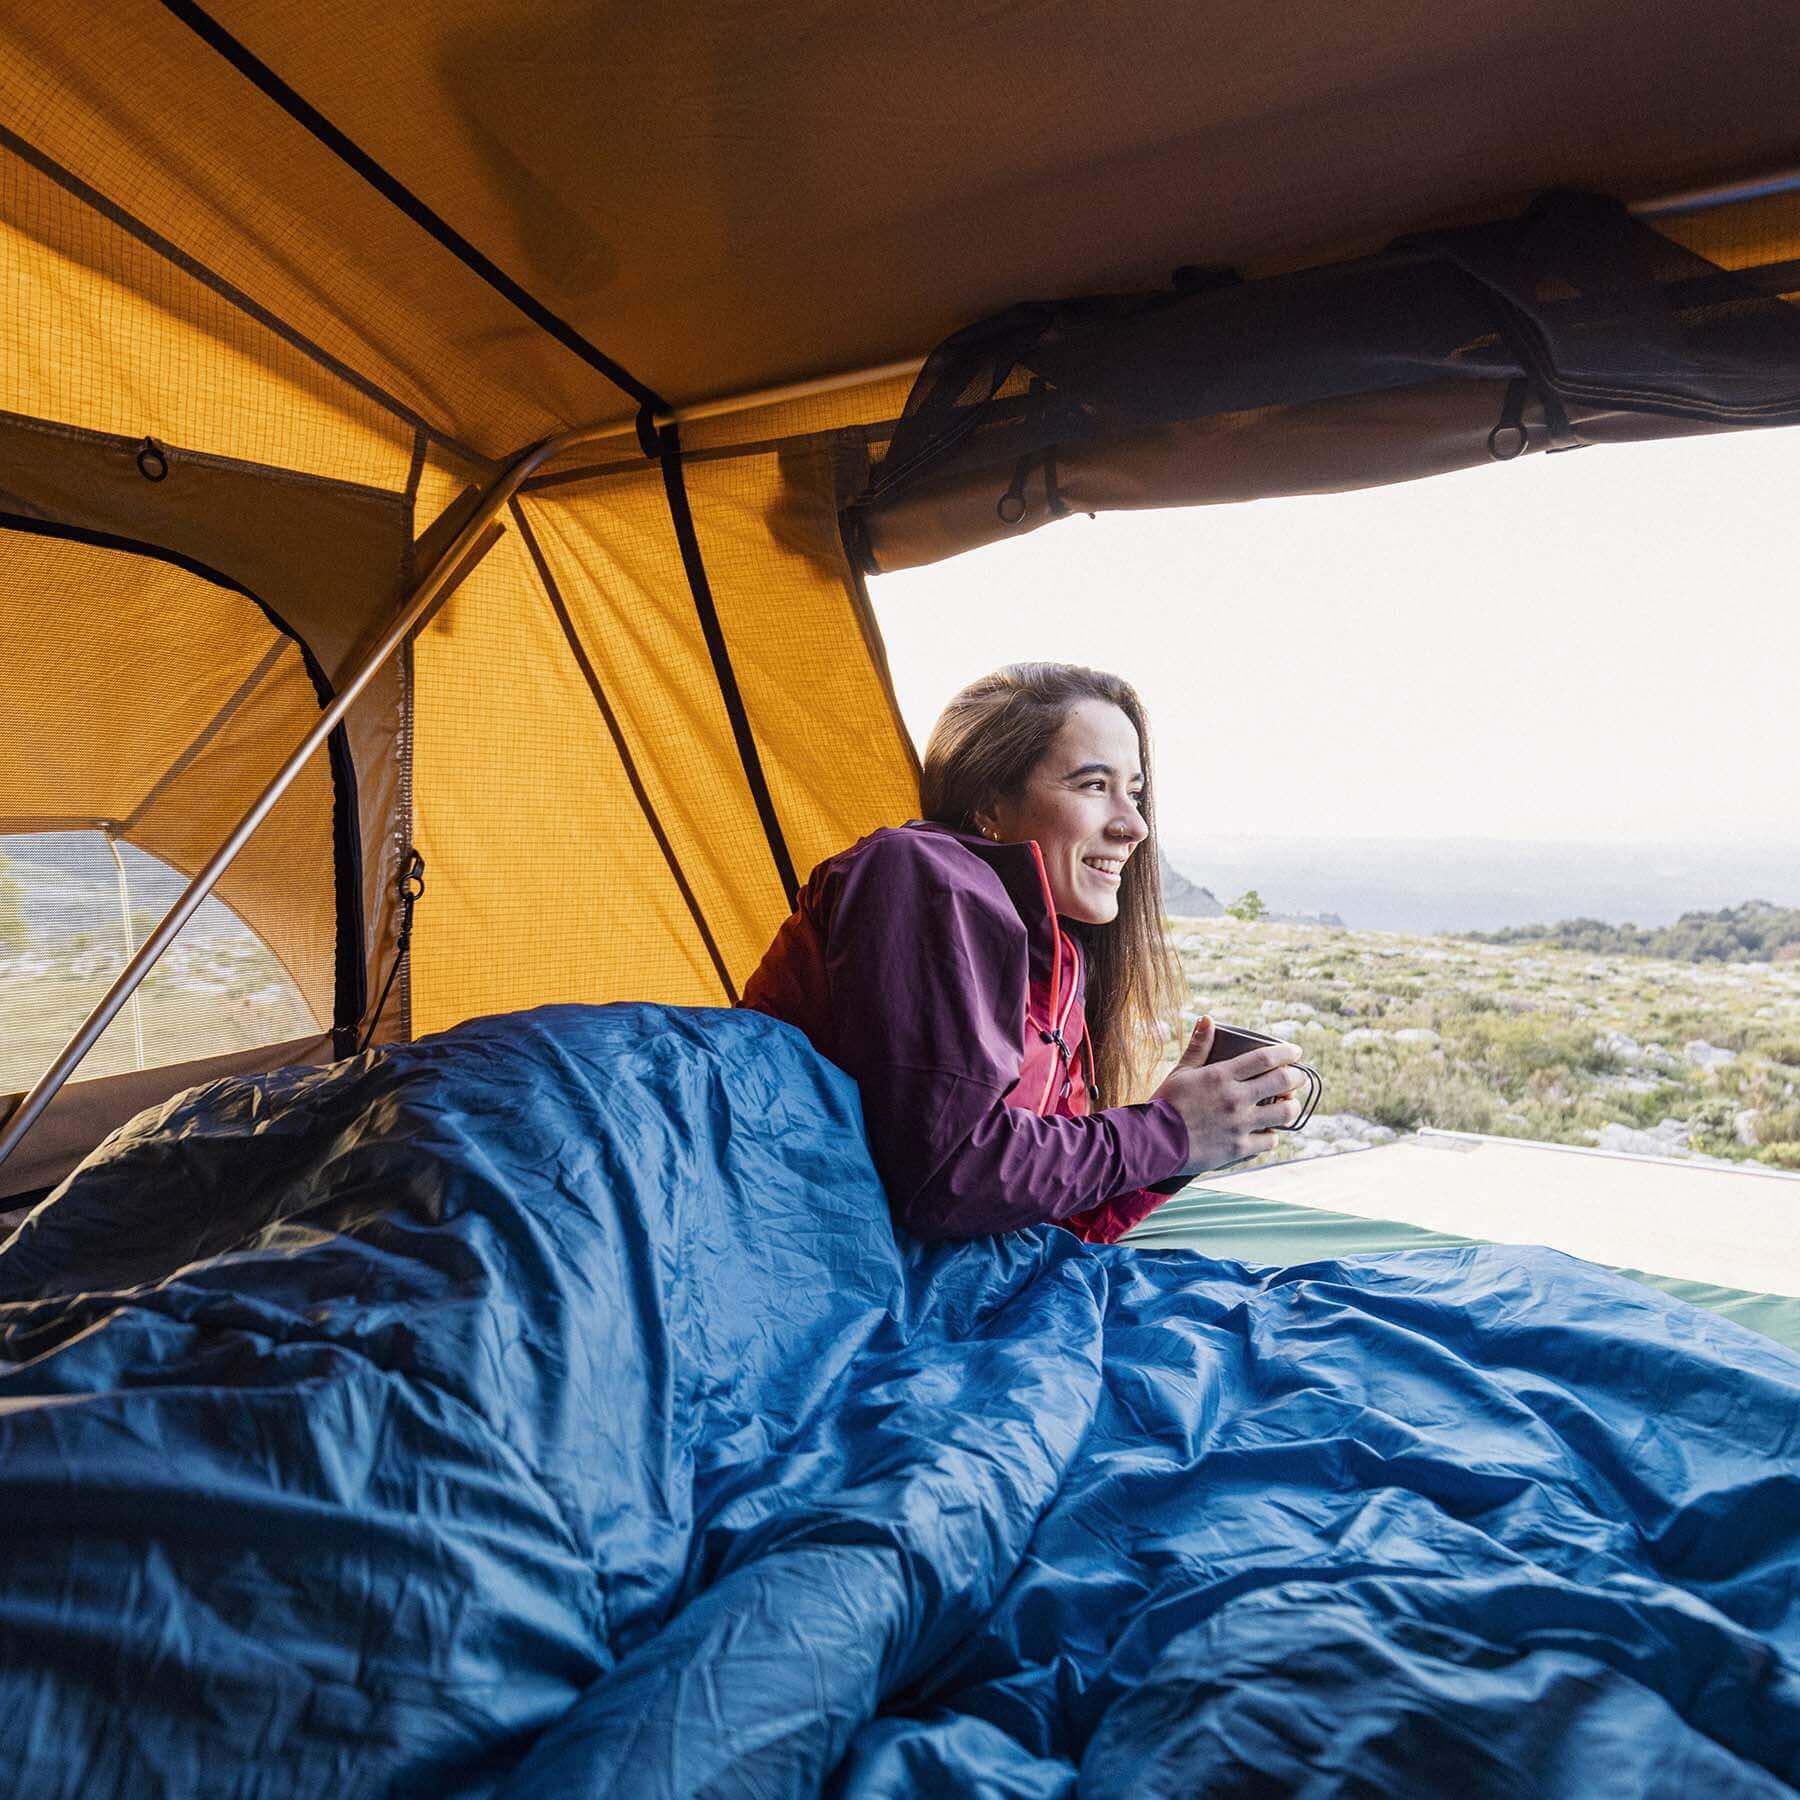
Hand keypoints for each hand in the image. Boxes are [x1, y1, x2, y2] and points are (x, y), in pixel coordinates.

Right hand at [1152, 1017, 1306, 1175]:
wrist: (1153, 1141)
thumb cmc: (1165, 1104)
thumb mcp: (1181, 1071)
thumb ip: (1198, 1046)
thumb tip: (1207, 1019)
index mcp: (1221, 1075)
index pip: (1265, 1058)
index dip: (1286, 1053)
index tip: (1296, 1052)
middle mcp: (1235, 1098)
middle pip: (1282, 1082)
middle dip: (1297, 1077)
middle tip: (1298, 1077)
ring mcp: (1239, 1124)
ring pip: (1284, 1113)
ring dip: (1291, 1107)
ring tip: (1288, 1105)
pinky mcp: (1239, 1148)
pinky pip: (1270, 1140)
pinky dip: (1272, 1134)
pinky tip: (1268, 1131)